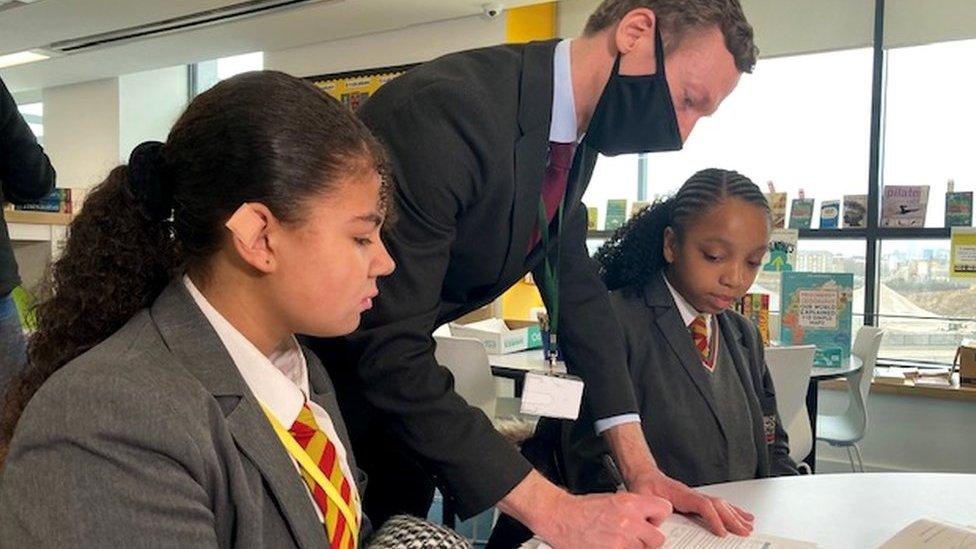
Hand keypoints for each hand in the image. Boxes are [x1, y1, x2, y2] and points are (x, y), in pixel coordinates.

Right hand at [498, 470, 671, 548]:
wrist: (558, 515)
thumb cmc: (580, 509)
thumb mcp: (611, 500)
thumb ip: (632, 510)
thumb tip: (646, 521)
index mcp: (630, 502)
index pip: (664, 509)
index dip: (657, 518)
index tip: (651, 522)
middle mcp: (629, 520)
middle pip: (658, 538)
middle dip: (648, 539)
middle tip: (635, 538)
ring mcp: (622, 539)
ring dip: (634, 547)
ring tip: (619, 542)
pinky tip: (611, 546)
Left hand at [628, 472, 753, 536]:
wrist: (644, 475)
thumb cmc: (644, 487)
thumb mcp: (643, 499)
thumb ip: (651, 512)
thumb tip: (657, 526)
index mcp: (681, 494)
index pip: (703, 505)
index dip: (714, 519)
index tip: (722, 533)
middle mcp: (692, 494)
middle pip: (717, 505)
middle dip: (732, 519)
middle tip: (744, 532)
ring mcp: (696, 496)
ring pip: (720, 504)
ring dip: (735, 515)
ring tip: (748, 526)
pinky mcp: (696, 500)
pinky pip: (717, 505)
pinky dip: (731, 510)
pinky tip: (740, 515)